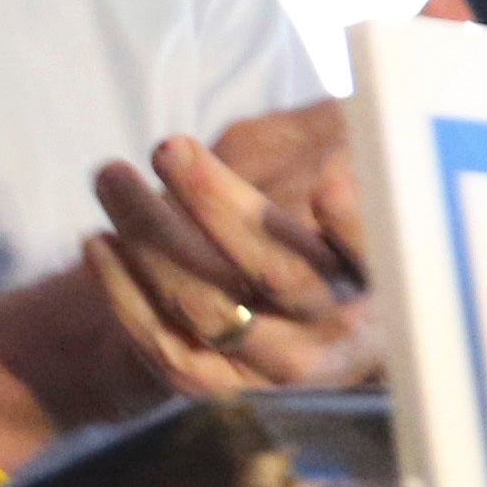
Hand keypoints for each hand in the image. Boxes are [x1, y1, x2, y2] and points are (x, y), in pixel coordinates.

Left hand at [85, 119, 375, 397]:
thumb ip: (331, 130)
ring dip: (149, 237)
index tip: (326, 180)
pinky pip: (166, 347)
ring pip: (209, 309)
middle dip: (214, 204)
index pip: (381, 252)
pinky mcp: (221, 382)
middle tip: (169, 147)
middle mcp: (340, 327)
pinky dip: (123, 294)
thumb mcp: (327, 152)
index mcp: (388, 272)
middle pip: (277, 273)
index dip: (356, 224)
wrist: (258, 297)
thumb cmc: (303, 196)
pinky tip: (98, 241)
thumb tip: (346, 104)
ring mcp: (278, 363)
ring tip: (110, 176)